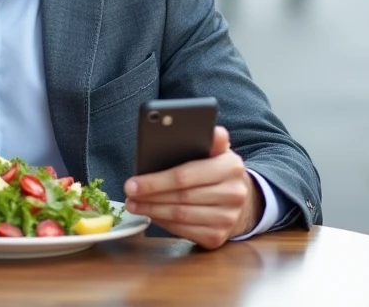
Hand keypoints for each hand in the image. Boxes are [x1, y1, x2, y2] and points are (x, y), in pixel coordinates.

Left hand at [123, 126, 263, 249]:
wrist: (239, 199)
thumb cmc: (217, 170)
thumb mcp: (216, 151)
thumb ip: (210, 140)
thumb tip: (211, 131)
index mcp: (231, 167)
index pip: (185, 175)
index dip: (155, 181)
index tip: (132, 182)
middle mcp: (233, 194)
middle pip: (180, 197)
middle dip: (149, 196)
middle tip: (129, 194)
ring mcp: (227, 218)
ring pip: (180, 216)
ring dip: (152, 211)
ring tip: (134, 204)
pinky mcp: (218, 237)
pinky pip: (184, 231)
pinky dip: (164, 223)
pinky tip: (151, 215)